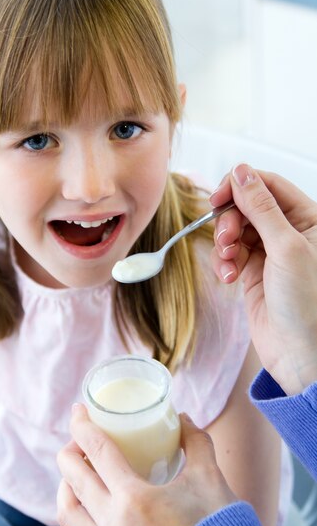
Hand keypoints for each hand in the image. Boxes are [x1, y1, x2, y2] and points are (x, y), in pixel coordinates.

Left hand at [57, 404, 235, 525]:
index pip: (96, 452)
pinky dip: (75, 503)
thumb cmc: (217, 524)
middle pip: (73, 477)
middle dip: (71, 449)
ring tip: (81, 463)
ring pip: (67, 507)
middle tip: (83, 434)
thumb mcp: (207, 474)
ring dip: (67, 480)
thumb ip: (195, 440)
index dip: (82, 426)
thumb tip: (183, 417)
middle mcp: (114, 524)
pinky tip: (90, 490)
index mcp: (135, 500)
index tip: (78, 409)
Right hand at [210, 164, 316, 394]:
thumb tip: (242, 172)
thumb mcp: (286, 248)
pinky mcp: (253, 271)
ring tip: (229, 264)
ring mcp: (269, 252)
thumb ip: (262, 208)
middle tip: (226, 241)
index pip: (268, 185)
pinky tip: (228, 278)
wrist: (300, 354)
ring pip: (234, 229)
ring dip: (224, 244)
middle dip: (229, 221)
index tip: (217, 199)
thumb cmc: (307, 304)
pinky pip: (229, 253)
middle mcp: (289, 231)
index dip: (240, 186)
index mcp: (308, 218)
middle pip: (246, 206)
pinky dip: (223, 262)